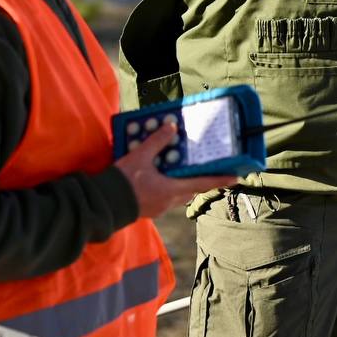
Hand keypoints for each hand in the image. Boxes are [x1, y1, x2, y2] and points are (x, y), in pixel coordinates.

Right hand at [114, 123, 237, 218]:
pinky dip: (167, 188)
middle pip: (191, 190)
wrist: (101, 205)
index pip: (203, 184)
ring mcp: (158, 209)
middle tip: (206, 170)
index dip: (220, 180)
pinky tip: (159, 180)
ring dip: (182, 185)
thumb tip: (172, 126)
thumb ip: (157, 142)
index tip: (236, 178)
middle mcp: (168, 202)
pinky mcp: (147, 210)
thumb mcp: (139, 157)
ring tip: (181, 171)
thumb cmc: (122, 183)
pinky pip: (164, 199)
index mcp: (172, 190)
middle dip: (199, 181)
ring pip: (177, 196)